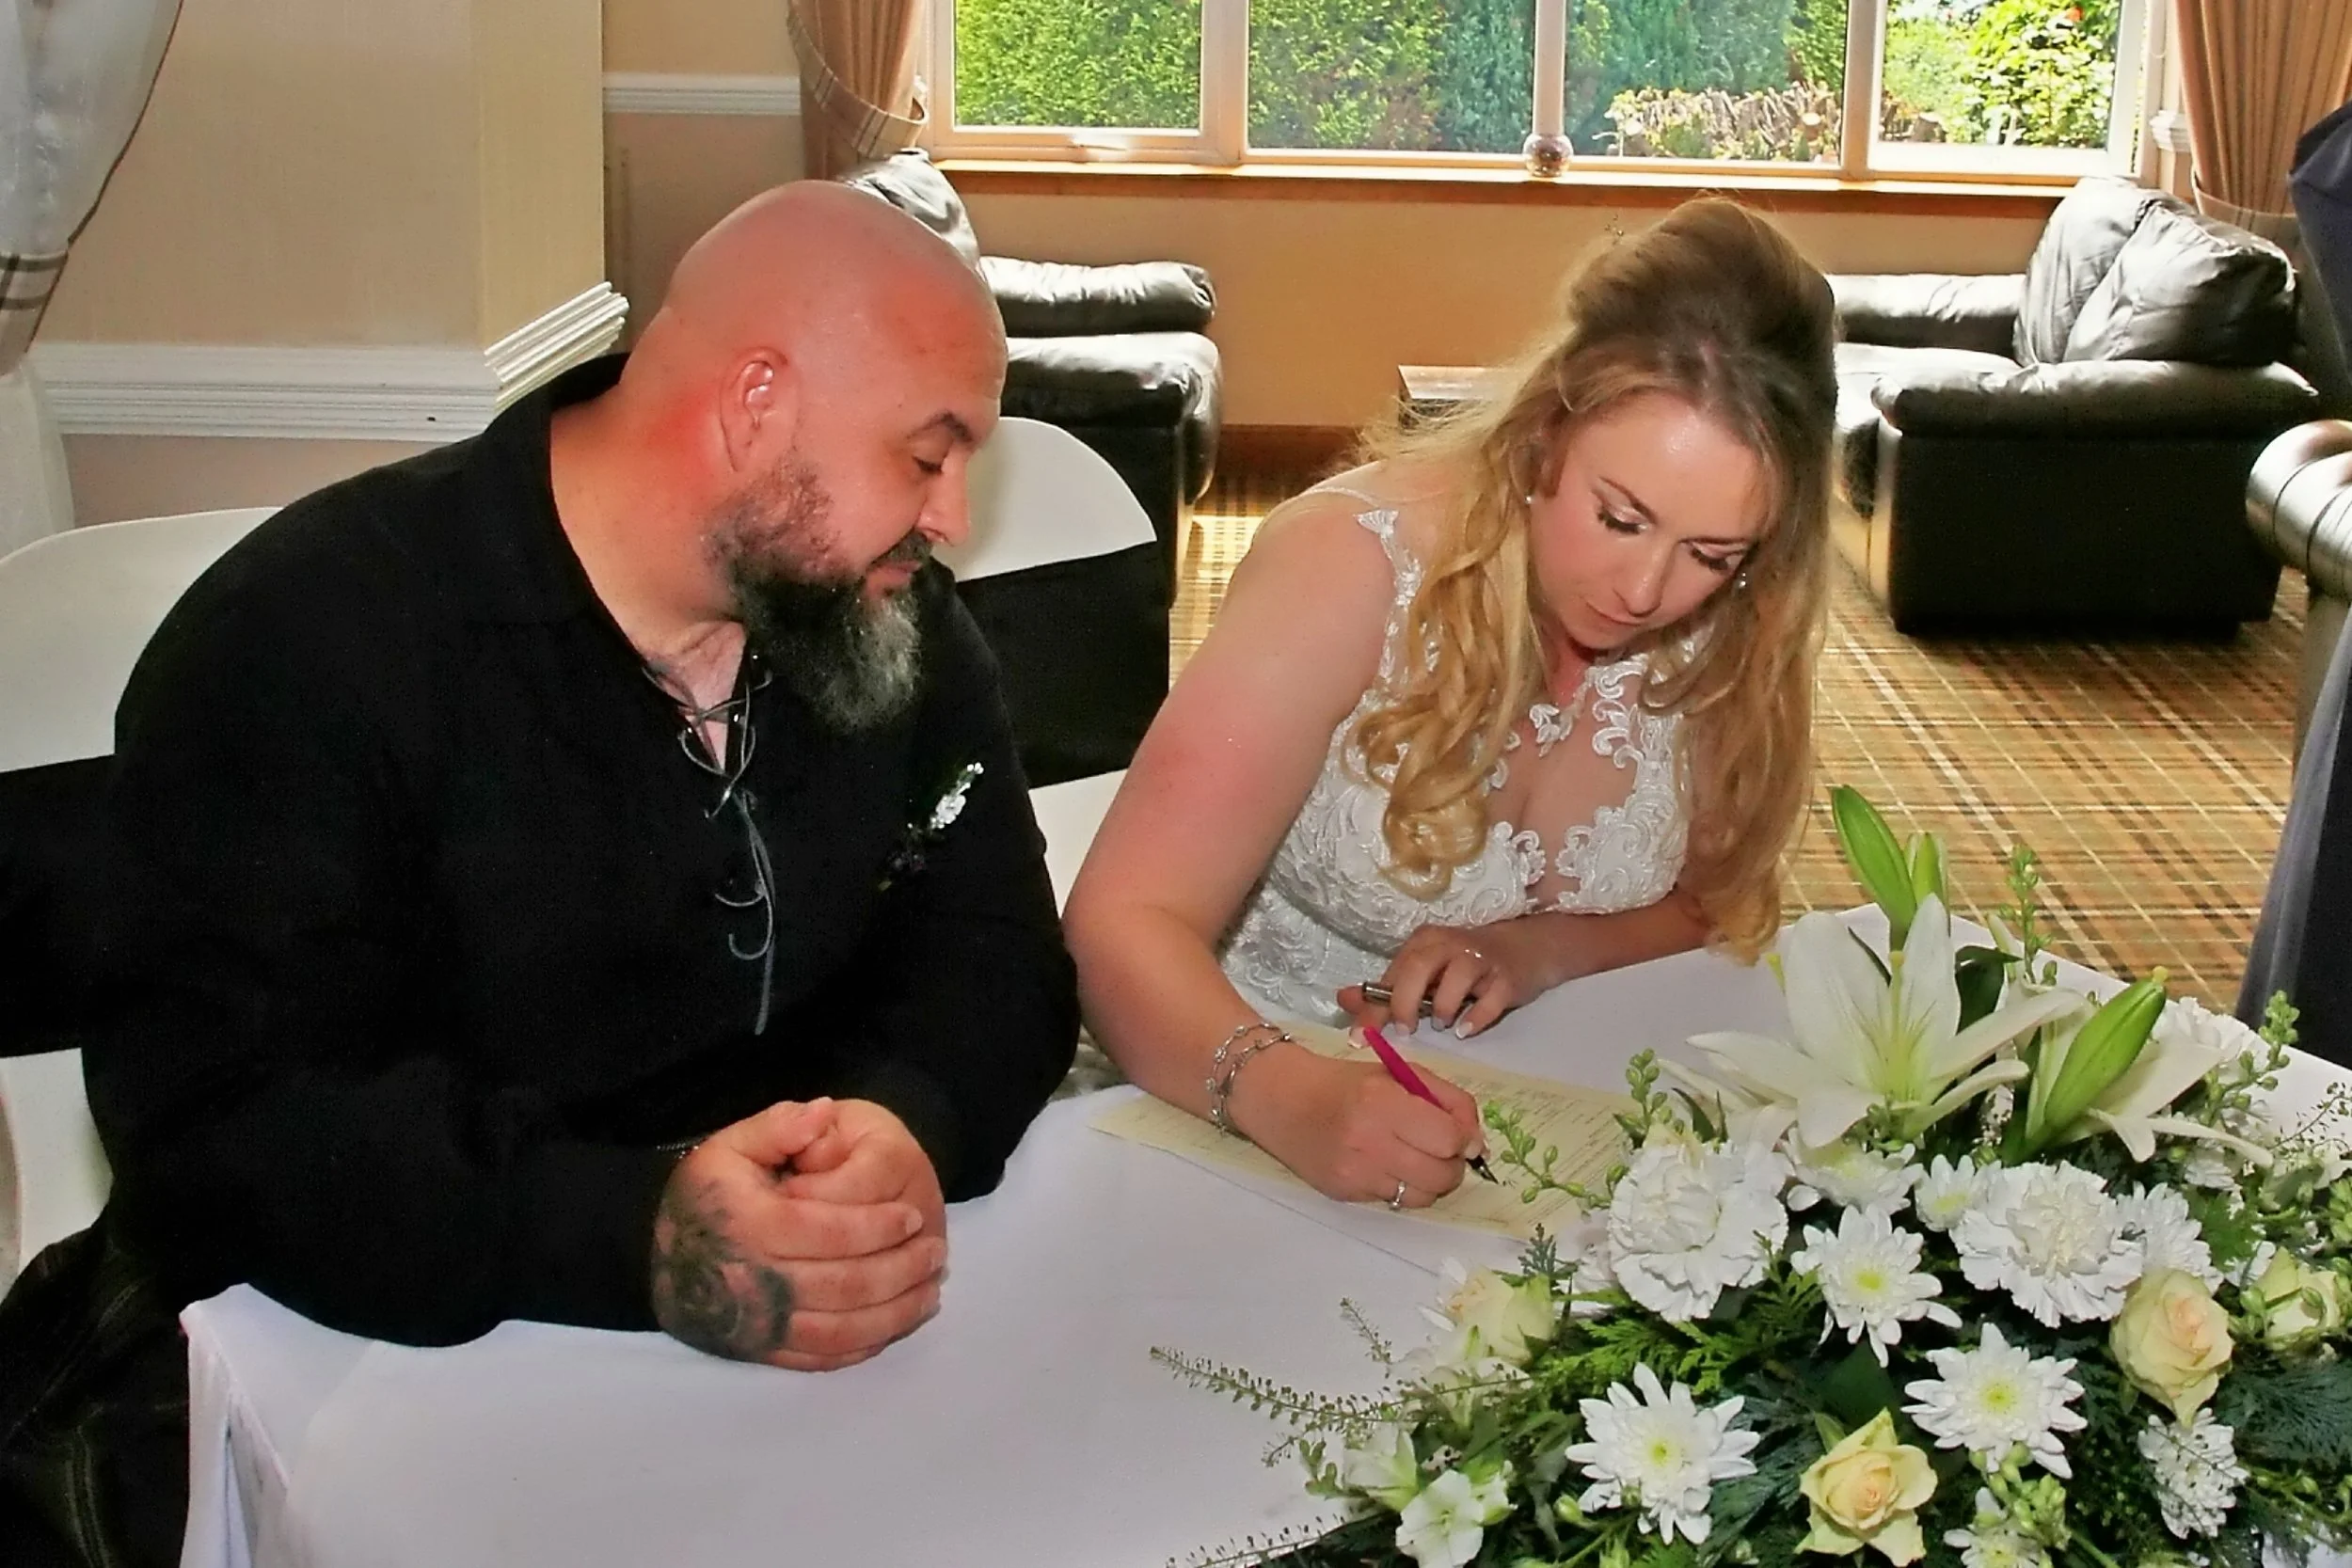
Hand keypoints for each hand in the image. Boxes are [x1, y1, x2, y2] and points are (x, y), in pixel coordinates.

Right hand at [650, 1098, 946, 1371]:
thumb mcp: (728, 1147)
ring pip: (842, 1329)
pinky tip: (894, 1323)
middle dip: (900, 1269)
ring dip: (895, 1313)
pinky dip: (866, 1346)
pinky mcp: (763, 1352)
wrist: (653, 1257)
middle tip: (936, 1251)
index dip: (878, 1226)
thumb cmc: (705, 1196)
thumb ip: (778, 1126)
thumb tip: (823, 1112)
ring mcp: (759, 1324)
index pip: (828, 1232)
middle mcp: (754, 1282)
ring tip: (930, 1290)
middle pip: (845, 1285)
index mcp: (749, 1226)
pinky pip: (823, 1358)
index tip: (914, 1215)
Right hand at [1228, 1045, 1483, 1207]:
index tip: (1462, 1136)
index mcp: (1384, 1101)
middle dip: (1452, 1165)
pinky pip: (1394, 1201)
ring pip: (1423, 1197)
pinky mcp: (1344, 1193)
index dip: (1464, 1140)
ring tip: (1417, 1160)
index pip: (1448, 1139)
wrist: (1278, 1098)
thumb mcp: (1396, 1072)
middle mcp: (1369, 1141)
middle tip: (1442, 1151)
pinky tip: (1387, 1165)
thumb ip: (1444, 1099)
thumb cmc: (1342, 1080)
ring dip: (1430, 1181)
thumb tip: (1475, 1141)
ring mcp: (1355, 1173)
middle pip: (1441, 1175)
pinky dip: (1401, 1186)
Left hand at [1339, 919, 1554, 1039]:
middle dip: (1405, 1004)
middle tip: (1405, 1030)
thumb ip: (1386, 987)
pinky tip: (1465, 1029)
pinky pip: (1490, 1000)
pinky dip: (1475, 1018)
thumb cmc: (1468, 964)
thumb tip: (1343, 998)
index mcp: (1425, 942)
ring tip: (1442, 1025)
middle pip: (1418, 969)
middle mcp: (1451, 944)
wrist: (1528, 947)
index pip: (1393, 973)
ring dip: (1443, 1009)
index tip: (1358, 1037)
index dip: (1373, 1006)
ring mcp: (1482, 959)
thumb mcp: (1427, 971)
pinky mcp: (1507, 978)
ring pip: (1456, 980)